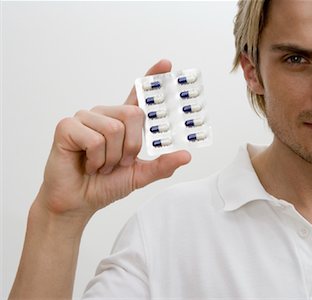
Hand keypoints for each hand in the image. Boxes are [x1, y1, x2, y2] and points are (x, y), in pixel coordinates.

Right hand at [37, 59, 190, 219]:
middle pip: (133, 115)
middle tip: (119, 162)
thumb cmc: (105, 184)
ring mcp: (85, 118)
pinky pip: (94, 139)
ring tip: (100, 165)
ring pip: (114, 129)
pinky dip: (96, 160)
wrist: (78, 202)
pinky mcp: (67, 126)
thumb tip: (186, 155)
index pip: (138, 95)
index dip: (151, 78)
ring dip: (111, 158)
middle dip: (131, 146)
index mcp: (122, 122)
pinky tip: (87, 164)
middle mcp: (105, 115)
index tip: (166, 64)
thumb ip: (162, 165)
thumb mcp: (140, 175)